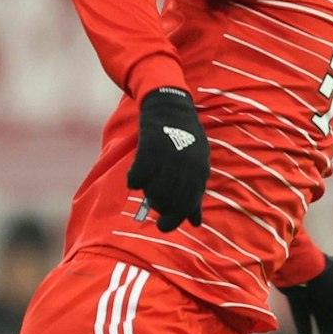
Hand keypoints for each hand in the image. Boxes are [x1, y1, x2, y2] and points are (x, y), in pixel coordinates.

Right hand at [126, 87, 207, 231]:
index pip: (185, 206)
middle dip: (157, 206)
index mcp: (199, 173)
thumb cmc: (185, 138)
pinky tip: (135, 174)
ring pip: (151, 193)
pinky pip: (136, 179)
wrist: (170, 107)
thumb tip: (196, 224)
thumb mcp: (198, 165)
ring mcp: (168, 161)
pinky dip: (133, 179)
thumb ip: (195, 194)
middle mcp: (185, 169)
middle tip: (153, 200)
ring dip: (146, 193)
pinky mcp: (150, 152)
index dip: (172, 220)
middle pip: (166, 203)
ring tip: (146, 183)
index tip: (162, 226)